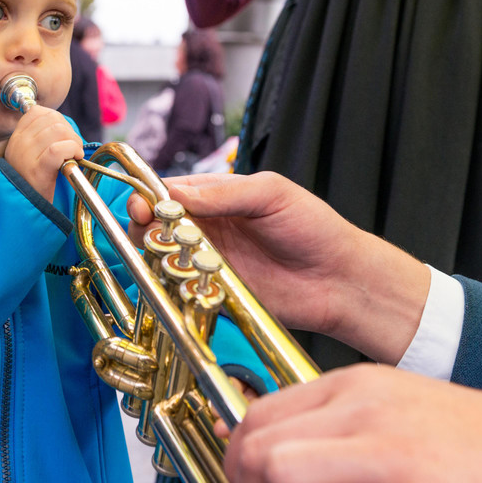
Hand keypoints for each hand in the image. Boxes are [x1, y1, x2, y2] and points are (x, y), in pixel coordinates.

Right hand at [4, 106, 82, 203]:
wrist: (23, 214)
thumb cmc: (34, 187)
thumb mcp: (31, 158)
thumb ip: (42, 140)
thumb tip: (64, 126)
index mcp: (16, 139)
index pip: (37, 112)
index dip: (57, 119)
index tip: (64, 136)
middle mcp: (17, 145)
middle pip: (51, 119)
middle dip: (69, 131)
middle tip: (73, 149)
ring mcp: (24, 157)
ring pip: (57, 130)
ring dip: (73, 141)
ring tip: (74, 156)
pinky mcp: (36, 170)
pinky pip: (57, 149)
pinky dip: (71, 150)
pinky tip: (74, 159)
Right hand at [127, 172, 428, 362]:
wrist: (340, 280)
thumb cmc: (314, 227)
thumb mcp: (271, 194)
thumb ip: (224, 192)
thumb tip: (175, 192)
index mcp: (217, 196)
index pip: (168, 190)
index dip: (148, 195)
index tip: (141, 205)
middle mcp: (207, 227)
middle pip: (154, 224)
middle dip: (143, 226)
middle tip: (150, 232)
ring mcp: (207, 261)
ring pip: (161, 256)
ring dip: (157, 255)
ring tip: (172, 256)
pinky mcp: (212, 292)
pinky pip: (179, 288)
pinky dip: (172, 284)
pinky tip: (184, 280)